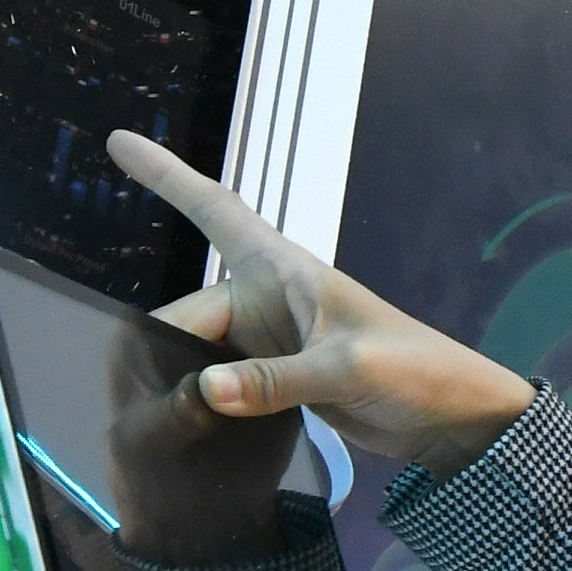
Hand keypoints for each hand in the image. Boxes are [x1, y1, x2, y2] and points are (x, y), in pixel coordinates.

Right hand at [107, 134, 537, 479]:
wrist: (453, 417)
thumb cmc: (414, 372)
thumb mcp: (347, 370)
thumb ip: (276, 382)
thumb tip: (205, 391)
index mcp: (284, 271)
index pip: (214, 210)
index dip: (166, 175)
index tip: (119, 142)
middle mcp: (267, 299)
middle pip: (184, 314)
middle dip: (159, 351)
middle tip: (149, 403)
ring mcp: (269, 340)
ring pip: (195, 353)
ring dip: (175, 381)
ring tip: (161, 421)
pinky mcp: (276, 379)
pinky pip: (220, 383)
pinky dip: (200, 401)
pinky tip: (181, 427)